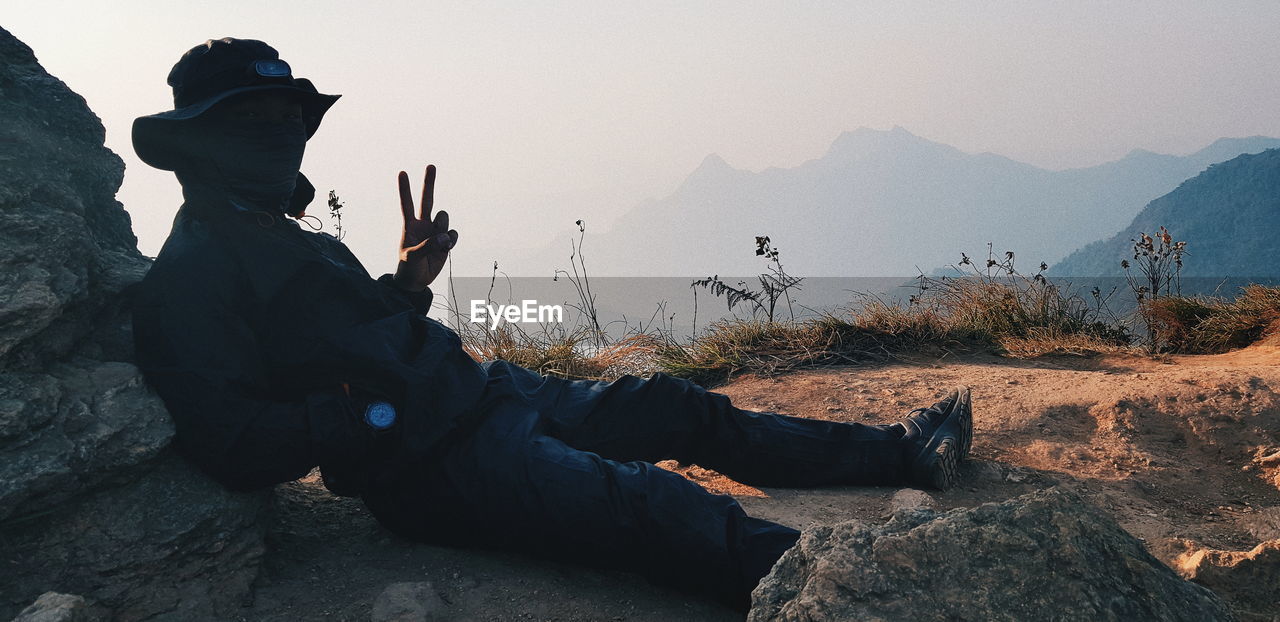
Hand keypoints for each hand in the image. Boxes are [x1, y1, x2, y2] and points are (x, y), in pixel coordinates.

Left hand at [393, 165, 457, 290]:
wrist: (416, 280)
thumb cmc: (408, 267)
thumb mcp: (413, 257)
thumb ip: (428, 246)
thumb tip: (444, 237)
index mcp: (410, 226)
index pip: (407, 204)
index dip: (405, 189)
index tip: (402, 173)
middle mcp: (423, 224)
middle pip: (427, 199)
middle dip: (429, 183)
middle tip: (431, 165)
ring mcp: (435, 231)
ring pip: (444, 218)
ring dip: (443, 227)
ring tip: (439, 242)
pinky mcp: (445, 241)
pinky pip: (453, 233)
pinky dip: (451, 240)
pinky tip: (446, 248)